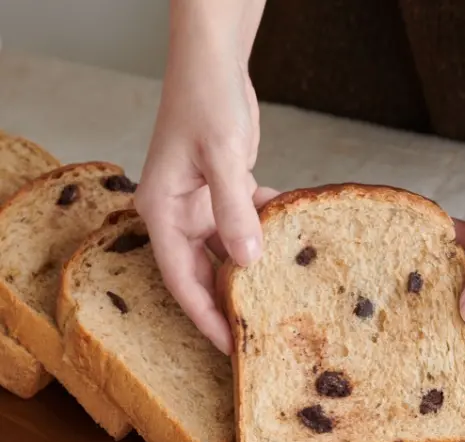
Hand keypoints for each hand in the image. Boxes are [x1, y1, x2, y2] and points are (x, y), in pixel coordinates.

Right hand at [134, 18, 275, 354]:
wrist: (214, 62)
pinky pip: (248, 222)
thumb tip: (249, 264)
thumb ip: (234, 211)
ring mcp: (204, 203)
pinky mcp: (227, 191)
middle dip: (231, 302)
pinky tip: (294, 241)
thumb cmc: (205, 101)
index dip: (205, 316)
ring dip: (256, 269)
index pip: (181, 279)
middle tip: (262, 334)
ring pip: (230, 250)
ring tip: (284, 299)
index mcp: (162, 213)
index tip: (230, 347)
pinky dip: (269, 231)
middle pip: (204, 272)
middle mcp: (180, 215)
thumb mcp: (221, 157)